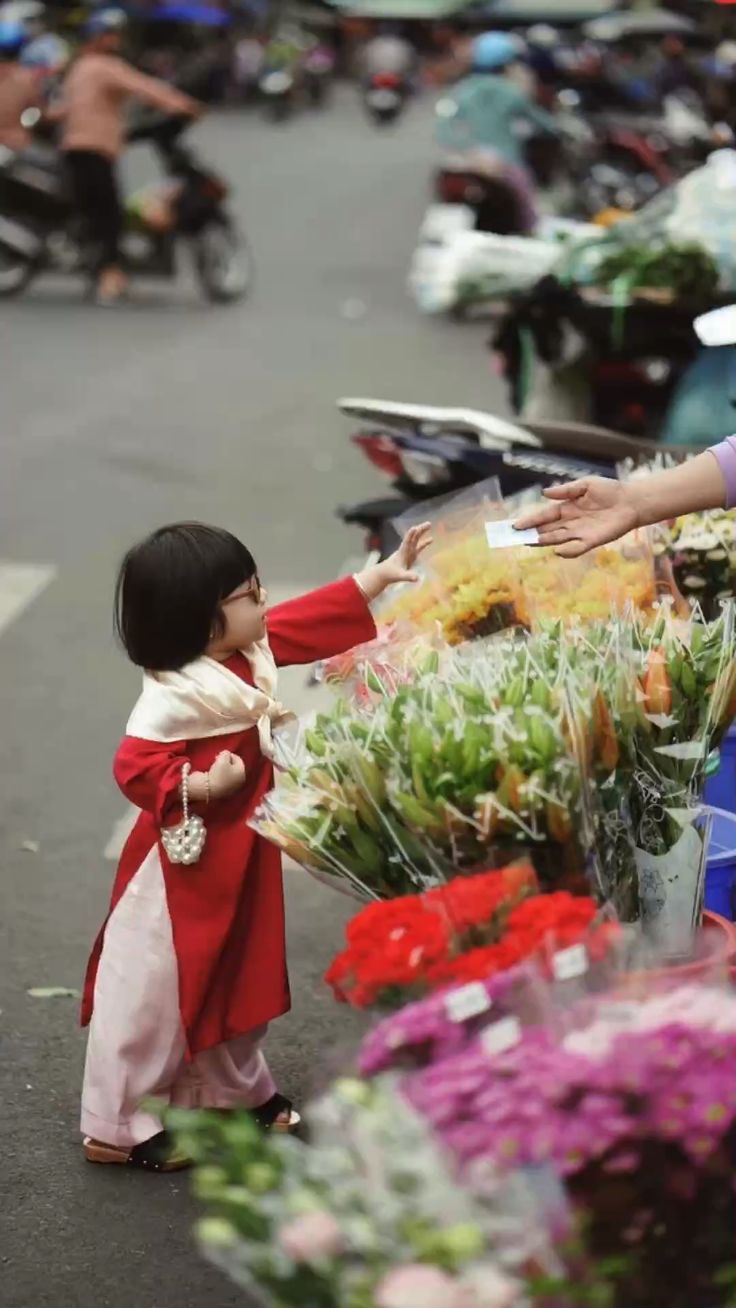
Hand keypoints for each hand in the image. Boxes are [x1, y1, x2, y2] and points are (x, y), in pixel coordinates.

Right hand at [208, 750, 245, 798]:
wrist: (208, 789)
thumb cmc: (218, 773)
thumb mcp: (222, 758)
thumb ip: (226, 753)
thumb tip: (226, 754)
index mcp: (242, 772)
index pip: (238, 759)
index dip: (228, 754)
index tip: (219, 754)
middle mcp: (240, 780)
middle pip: (234, 767)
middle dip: (226, 762)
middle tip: (217, 759)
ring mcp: (234, 787)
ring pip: (230, 774)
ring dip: (223, 769)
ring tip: (215, 767)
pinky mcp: (226, 792)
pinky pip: (225, 781)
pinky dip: (221, 776)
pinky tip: (214, 776)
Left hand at [382, 522, 432, 583]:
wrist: (383, 574)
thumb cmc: (390, 574)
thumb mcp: (399, 576)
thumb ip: (408, 576)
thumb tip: (417, 578)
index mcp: (402, 552)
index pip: (407, 542)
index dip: (410, 535)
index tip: (415, 528)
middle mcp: (406, 550)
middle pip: (414, 537)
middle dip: (420, 530)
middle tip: (428, 523)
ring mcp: (409, 552)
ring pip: (416, 539)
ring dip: (422, 532)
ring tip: (429, 525)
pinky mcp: (411, 555)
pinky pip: (419, 547)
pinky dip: (424, 543)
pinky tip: (432, 539)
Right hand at [513, 478, 638, 557]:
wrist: (631, 500)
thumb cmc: (609, 490)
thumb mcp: (585, 485)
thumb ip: (565, 490)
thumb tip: (544, 493)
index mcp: (566, 508)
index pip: (543, 516)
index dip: (529, 521)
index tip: (514, 525)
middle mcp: (570, 522)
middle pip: (546, 530)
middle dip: (531, 533)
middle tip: (514, 538)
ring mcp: (580, 533)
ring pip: (557, 539)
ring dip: (544, 541)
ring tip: (530, 542)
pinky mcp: (592, 540)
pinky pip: (576, 548)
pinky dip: (567, 550)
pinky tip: (557, 550)